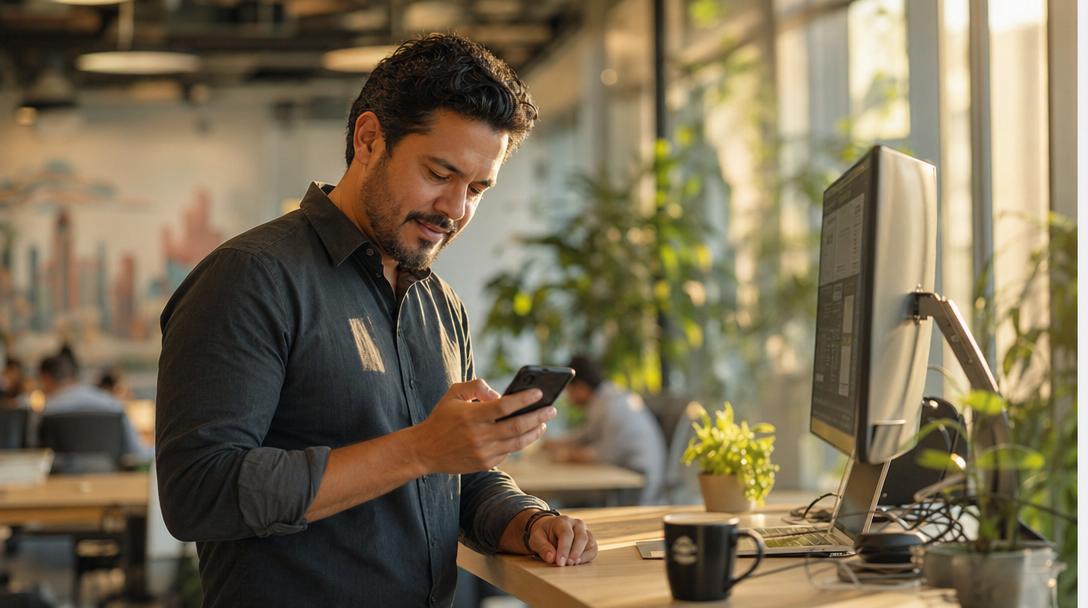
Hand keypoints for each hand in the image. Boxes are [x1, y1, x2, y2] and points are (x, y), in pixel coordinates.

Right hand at [410, 379, 556, 473]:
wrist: (425, 451)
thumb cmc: (441, 418)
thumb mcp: (453, 394)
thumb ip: (476, 386)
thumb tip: (498, 393)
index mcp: (471, 416)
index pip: (504, 406)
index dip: (524, 399)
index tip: (540, 393)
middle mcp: (479, 436)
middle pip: (517, 426)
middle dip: (539, 417)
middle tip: (552, 409)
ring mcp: (483, 452)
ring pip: (518, 443)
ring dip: (535, 432)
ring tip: (544, 423)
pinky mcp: (485, 464)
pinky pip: (508, 452)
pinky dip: (519, 442)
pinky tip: (526, 434)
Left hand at [528, 514, 597, 566]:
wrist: (550, 529)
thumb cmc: (543, 534)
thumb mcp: (536, 538)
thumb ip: (543, 547)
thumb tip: (551, 558)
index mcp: (563, 521)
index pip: (566, 534)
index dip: (564, 549)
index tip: (560, 562)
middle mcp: (577, 524)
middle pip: (581, 537)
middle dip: (575, 552)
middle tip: (567, 564)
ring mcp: (585, 531)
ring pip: (589, 543)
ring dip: (582, 556)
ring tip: (572, 565)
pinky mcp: (590, 541)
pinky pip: (593, 549)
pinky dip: (587, 558)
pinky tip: (578, 563)